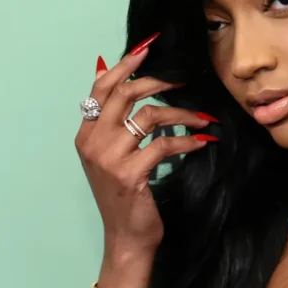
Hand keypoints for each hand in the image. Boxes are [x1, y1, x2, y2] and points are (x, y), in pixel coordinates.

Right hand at [74, 36, 216, 256]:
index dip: (124, 65)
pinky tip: (201, 141)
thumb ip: (113, 121)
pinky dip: (187, 140)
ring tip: (201, 116)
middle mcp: (93, 143)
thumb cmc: (124, 197)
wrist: (126, 239)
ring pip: (149, 116)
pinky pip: (164, 145)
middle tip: (185, 80)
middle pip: (124, 94)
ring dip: (181, 113)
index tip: (147, 47)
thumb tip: (113, 75)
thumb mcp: (111, 157)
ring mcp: (109, 159)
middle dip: (158, 81)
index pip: (100, 89)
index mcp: (86, 135)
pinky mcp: (130, 174)